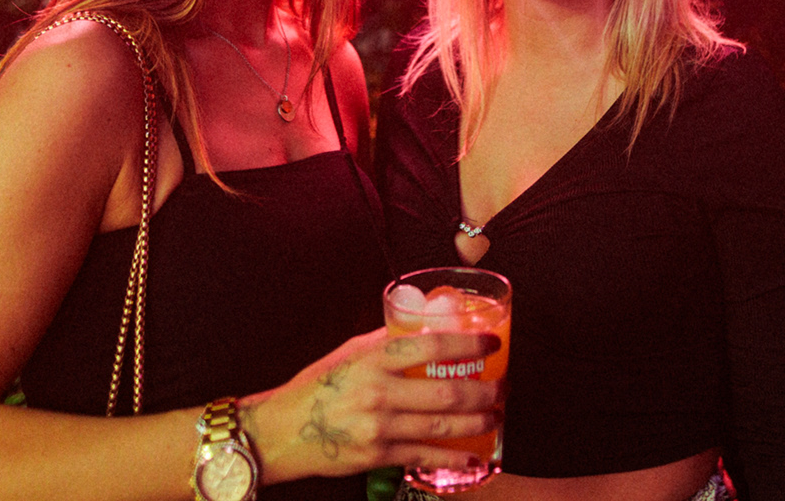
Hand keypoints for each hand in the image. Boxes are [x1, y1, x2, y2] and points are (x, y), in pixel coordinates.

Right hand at [240, 327, 501, 482]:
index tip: (493, 342)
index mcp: (373, 359)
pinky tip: (474, 455)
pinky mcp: (378, 456)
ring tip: (495, 415)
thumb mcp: (349, 353)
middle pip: (446, 393)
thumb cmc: (318, 387)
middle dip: (485, 391)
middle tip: (503, 386)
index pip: (433, 345)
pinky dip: (455, 457)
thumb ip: (387, 342)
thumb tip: (426, 328)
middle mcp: (378, 392)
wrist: (281, 431)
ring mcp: (379, 428)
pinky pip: (426, 456)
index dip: (469, 343)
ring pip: (442, 427)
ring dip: (478, 422)